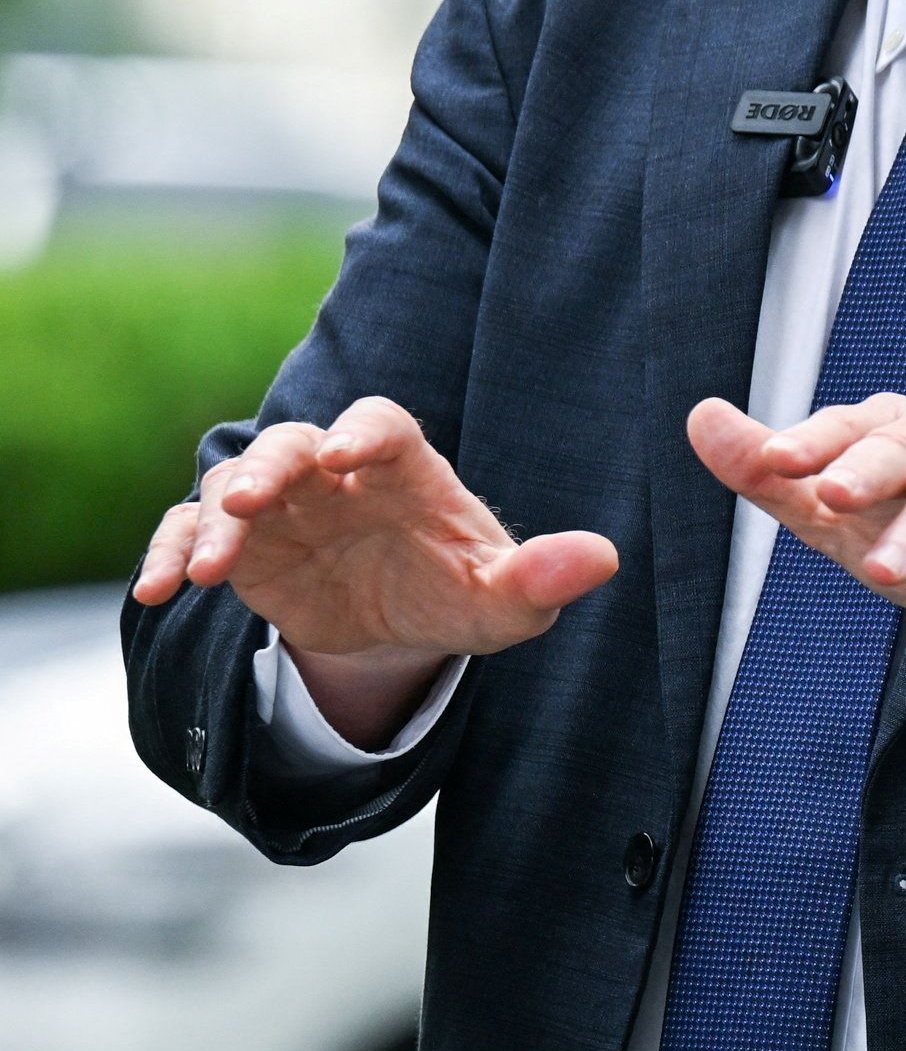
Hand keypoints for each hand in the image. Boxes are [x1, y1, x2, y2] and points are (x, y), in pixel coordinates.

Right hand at [130, 397, 617, 746]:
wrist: (406, 626)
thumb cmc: (464, 593)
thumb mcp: (507, 600)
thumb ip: (545, 577)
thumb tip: (604, 559)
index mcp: (405, 466)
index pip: (380, 423)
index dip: (362, 434)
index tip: (346, 456)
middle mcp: (334, 473)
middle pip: (293, 444)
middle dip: (269, 467)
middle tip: (246, 501)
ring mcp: (281, 505)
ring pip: (231, 486)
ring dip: (212, 520)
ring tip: (204, 570)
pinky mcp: (241, 545)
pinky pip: (192, 536)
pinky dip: (170, 555)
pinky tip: (155, 593)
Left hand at [690, 393, 905, 678]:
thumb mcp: (843, 519)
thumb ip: (773, 480)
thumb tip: (701, 419)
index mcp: (893, 428)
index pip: (847, 424)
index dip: (813, 440)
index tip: (773, 460)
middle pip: (904, 441)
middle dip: (866, 467)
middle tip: (832, 498)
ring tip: (884, 570)